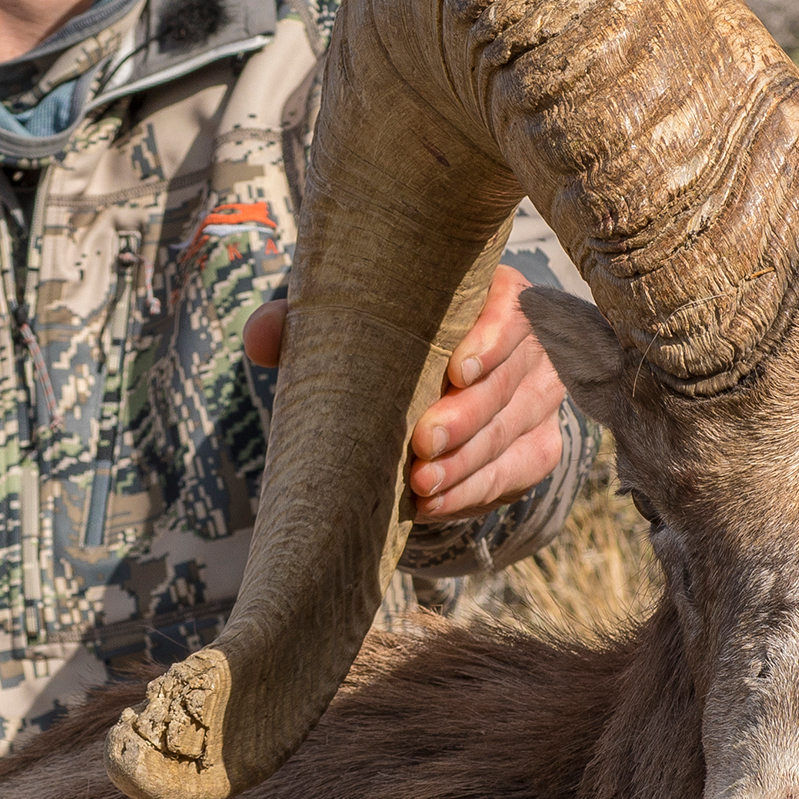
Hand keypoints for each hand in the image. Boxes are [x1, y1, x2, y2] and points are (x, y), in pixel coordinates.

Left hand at [240, 264, 569, 520]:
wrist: (410, 392)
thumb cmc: (378, 341)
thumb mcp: (340, 326)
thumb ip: (301, 324)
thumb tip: (260, 338)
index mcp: (490, 294)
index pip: (510, 307)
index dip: (492, 338)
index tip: (457, 370)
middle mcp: (528, 343)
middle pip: (513, 379)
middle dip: (469, 417)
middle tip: (423, 443)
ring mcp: (538, 398)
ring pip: (517, 432)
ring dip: (469, 464)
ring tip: (420, 486)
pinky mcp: (537, 445)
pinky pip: (518, 472)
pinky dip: (475, 492)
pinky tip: (436, 505)